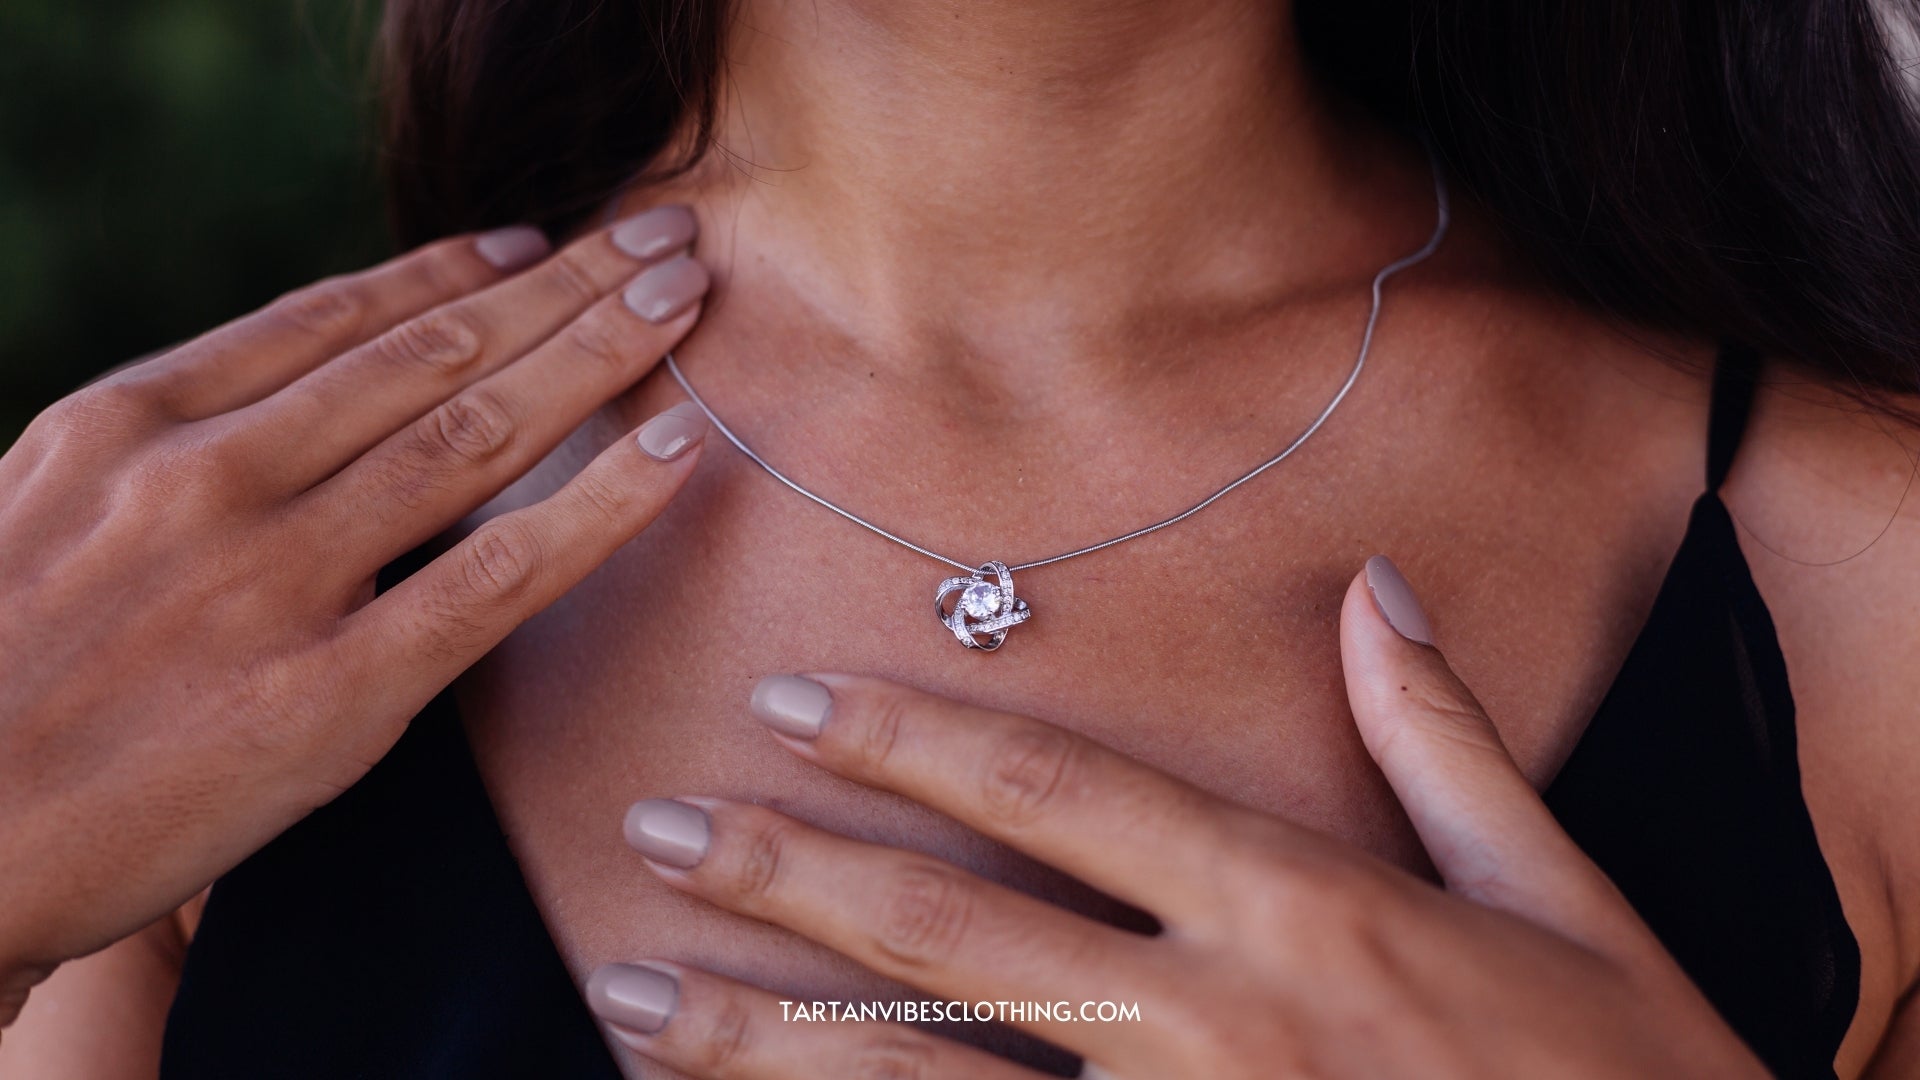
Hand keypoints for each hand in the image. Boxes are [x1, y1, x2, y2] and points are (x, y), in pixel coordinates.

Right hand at [0, 207, 711, 1020]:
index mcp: (137, 421)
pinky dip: (600, 507)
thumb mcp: (40, 507)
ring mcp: (278, 581)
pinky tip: (677, 451)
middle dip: (562, 284)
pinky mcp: (334, 694)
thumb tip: (291, 390)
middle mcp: (214, 478)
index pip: (337, 316)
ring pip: (478, 433)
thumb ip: (168, 442)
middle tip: (657, 236)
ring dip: (599, 353)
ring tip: (684, 301)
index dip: (456, 268)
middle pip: (431, 352)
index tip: (538, 241)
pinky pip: (498, 577)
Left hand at [585, 556, 1766, 1077]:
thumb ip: (1447, 741)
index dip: (917, 741)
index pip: (1065, 793)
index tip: (799, 701)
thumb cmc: (1627, 1077)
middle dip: (787, 876)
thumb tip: (1374, 593)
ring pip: (926, 1079)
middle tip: (653, 827)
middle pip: (956, 933)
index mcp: (1303, 909)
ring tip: (634, 999)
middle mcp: (1218, 1020)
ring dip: (766, 1039)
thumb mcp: (1561, 898)